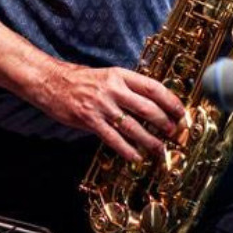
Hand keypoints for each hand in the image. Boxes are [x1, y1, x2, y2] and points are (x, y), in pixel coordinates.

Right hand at [30, 62, 185, 161]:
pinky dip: (127, 150)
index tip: (181, 112)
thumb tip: (151, 104)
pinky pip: (113, 138)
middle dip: (164, 123)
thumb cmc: (81, 80)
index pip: (152, 87)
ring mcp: (101, 105)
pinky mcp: (89, 120)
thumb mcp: (107, 76)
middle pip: (147, 108)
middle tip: (173, 133)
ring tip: (159, 150)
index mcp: (119, 75)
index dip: (170, 100)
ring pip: (133, 126)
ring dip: (150, 141)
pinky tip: (136, 157)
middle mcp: (112, 89)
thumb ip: (127, 87)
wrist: (51, 82)